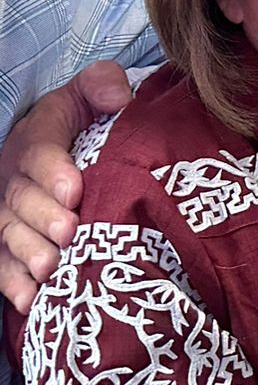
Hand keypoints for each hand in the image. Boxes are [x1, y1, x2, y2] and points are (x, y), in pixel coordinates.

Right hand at [0, 62, 131, 311]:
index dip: (53, 171)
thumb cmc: (88, 120)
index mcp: (37, 137)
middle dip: (43, 217)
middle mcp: (13, 175)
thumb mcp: (92, 92)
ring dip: (27, 253)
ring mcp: (7, 211)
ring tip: (51, 267)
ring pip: (8, 233)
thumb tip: (118, 97)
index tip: (75, 189)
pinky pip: (2, 263)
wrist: (71, 145)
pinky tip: (31, 300)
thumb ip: (102, 83)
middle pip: (21, 199)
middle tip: (68, 232)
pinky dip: (14, 283)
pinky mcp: (6, 241)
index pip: (39, 151)